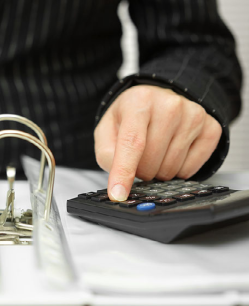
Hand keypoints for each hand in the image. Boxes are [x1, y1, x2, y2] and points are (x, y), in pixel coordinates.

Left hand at [94, 85, 221, 200]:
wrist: (158, 100)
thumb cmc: (131, 117)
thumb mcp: (107, 130)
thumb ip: (107, 154)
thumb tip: (120, 181)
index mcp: (139, 101)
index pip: (132, 143)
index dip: (123, 172)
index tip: (118, 194)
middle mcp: (169, 105)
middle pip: (151, 160)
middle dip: (140, 170)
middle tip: (138, 158)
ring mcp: (194, 115)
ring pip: (171, 168)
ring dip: (158, 171)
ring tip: (155, 153)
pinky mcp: (210, 128)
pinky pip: (191, 169)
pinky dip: (178, 171)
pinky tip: (171, 154)